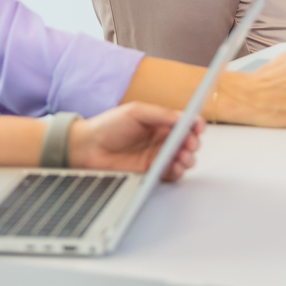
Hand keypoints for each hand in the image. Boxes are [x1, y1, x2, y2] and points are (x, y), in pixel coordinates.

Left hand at [70, 103, 199, 181]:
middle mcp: (162, 139)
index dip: (195, 124)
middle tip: (189, 143)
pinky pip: (171, 173)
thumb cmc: (108, 125)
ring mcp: (158, 155)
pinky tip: (176, 166)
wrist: (87, 147)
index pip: (185, 123)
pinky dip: (178, 171)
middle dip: (193, 143)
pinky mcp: (152, 171)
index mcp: (160, 122)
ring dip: (188, 158)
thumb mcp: (136, 112)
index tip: (198, 127)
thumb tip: (182, 117)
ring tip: (183, 156)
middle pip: (188, 142)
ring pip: (183, 158)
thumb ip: (161, 114)